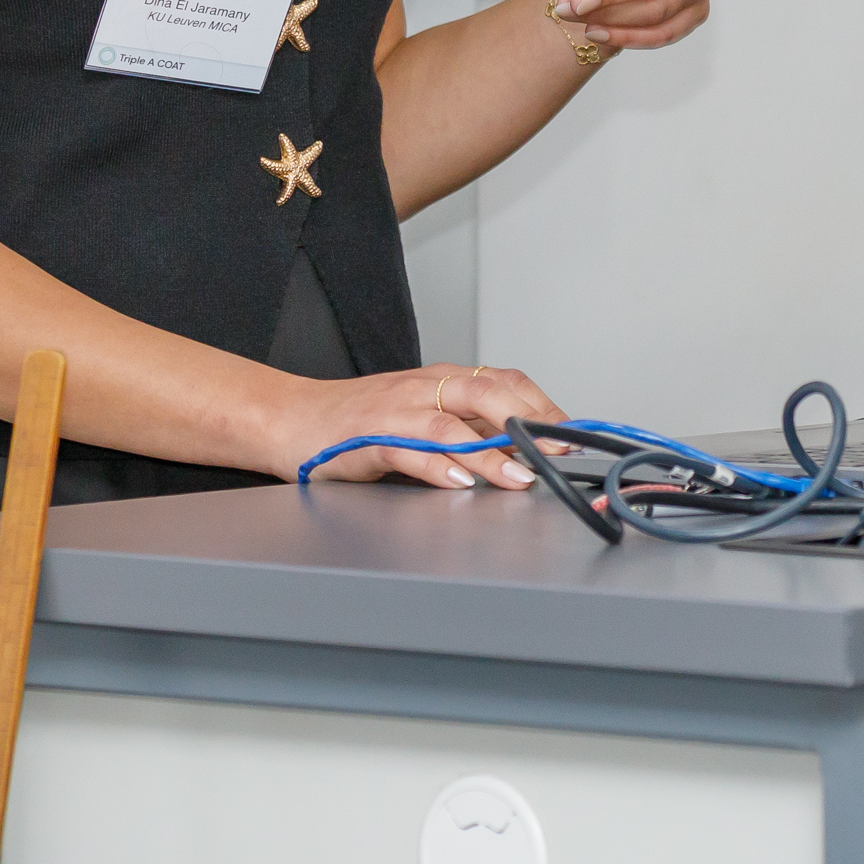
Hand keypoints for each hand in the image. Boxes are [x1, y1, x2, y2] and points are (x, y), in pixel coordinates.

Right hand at [284, 363, 567, 488]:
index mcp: (441, 380)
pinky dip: (436, 466)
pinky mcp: (367, 439)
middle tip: (558, 451)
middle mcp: (423, 389)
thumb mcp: (421, 417)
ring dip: (491, 453)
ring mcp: (395, 412)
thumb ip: (466, 428)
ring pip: (452, 426)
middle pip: (485, 392)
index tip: (572, 434)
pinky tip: (459, 482)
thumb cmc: (359, 422)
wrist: (291, 418)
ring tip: (521, 476)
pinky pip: (407, 449)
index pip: (503, 381)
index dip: (541, 405)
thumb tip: (522, 450)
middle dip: (528, 421)